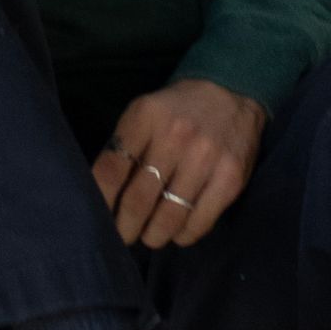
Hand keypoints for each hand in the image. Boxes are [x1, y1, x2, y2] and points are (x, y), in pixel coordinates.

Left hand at [92, 80, 264, 247]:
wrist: (230, 92)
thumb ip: (126, 146)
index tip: (99, 218)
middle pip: (138, 199)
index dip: (102, 200)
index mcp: (145, 116)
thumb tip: (106, 195)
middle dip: (126, 227)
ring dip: (154, 236)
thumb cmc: (177, 109)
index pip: (112, 169)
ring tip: (149, 237)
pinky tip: (177, 231)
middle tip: (124, 236)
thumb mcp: (145, 113)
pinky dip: (183, 235)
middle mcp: (175, 136)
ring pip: (169, 217)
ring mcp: (205, 159)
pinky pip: (199, 223)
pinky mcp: (230, 179)